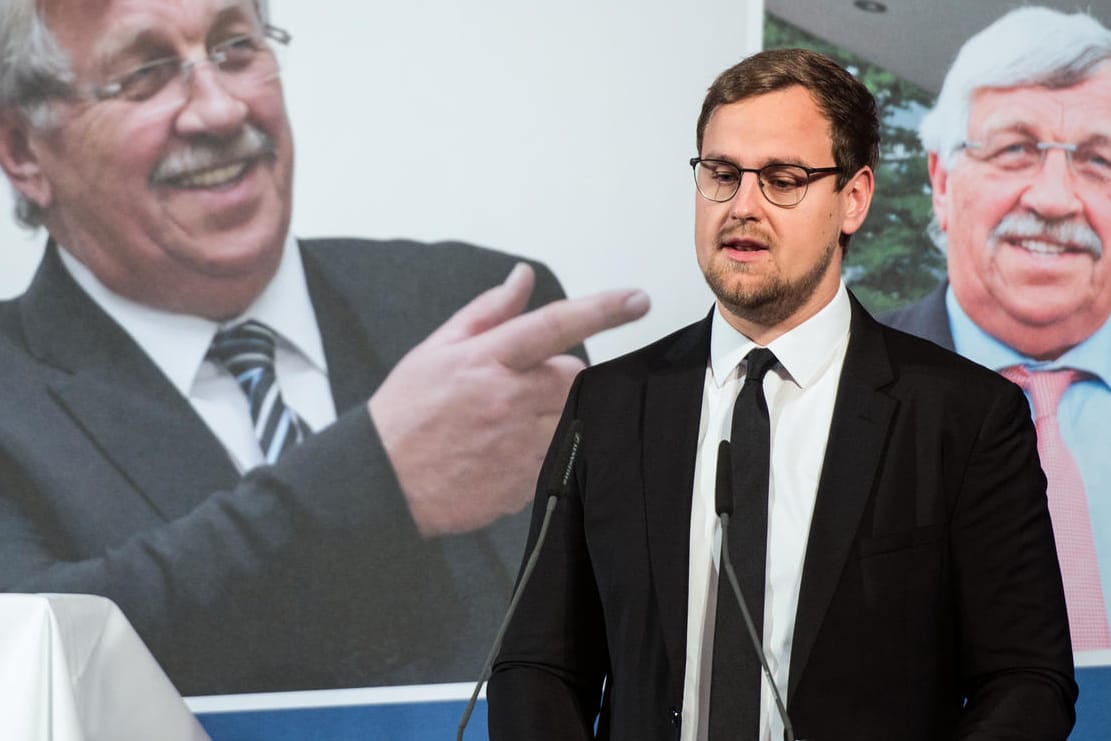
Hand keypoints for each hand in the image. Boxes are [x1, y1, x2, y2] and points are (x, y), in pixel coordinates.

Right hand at [368, 263, 648, 535]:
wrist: (382, 482)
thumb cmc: (405, 413)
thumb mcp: (438, 349)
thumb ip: (488, 311)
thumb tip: (523, 278)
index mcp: (486, 360)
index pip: (555, 325)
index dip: (602, 309)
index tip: (637, 300)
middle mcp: (508, 400)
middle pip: (574, 376)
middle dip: (560, 376)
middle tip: (522, 387)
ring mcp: (519, 444)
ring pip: (570, 418)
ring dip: (554, 413)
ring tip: (511, 421)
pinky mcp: (524, 481)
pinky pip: (555, 456)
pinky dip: (539, 449)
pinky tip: (502, 452)